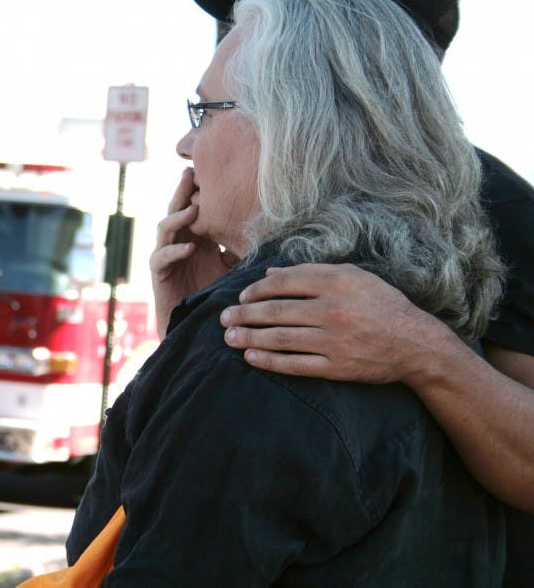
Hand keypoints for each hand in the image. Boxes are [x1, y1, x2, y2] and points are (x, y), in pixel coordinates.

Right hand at [150, 168, 237, 336]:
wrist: (195, 326)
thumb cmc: (214, 296)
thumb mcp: (233, 268)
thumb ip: (240, 250)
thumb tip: (266, 233)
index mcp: (197, 237)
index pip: (196, 208)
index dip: (200, 191)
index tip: (214, 172)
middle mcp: (180, 242)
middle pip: (178, 209)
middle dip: (182, 191)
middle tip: (191, 172)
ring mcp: (166, 255)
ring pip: (165, 228)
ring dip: (178, 217)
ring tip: (192, 208)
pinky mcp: (158, 273)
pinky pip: (161, 257)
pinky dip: (174, 251)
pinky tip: (188, 248)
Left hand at [219, 263, 457, 382]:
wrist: (416, 344)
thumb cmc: (382, 305)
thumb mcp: (354, 277)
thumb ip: (312, 272)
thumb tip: (270, 273)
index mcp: (337, 283)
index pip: (285, 283)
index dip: (257, 289)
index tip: (242, 296)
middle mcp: (334, 310)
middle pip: (277, 311)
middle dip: (244, 315)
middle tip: (223, 318)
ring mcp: (335, 341)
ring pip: (281, 338)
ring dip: (250, 338)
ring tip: (229, 338)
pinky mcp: (337, 367)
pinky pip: (296, 365)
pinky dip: (270, 362)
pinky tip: (251, 357)